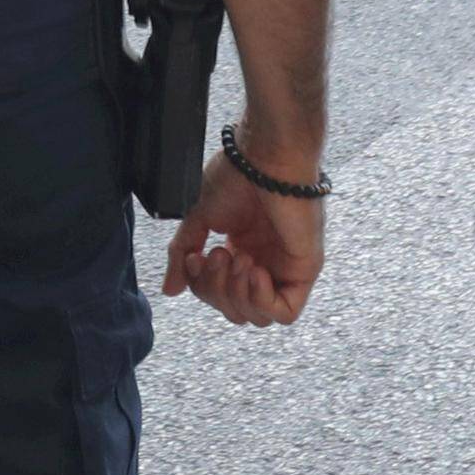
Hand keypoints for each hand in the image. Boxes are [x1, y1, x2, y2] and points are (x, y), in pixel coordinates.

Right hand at [162, 152, 322, 326]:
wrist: (265, 157)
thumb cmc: (237, 176)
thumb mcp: (200, 218)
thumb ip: (183, 255)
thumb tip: (170, 289)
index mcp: (241, 250)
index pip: (218, 295)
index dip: (201, 286)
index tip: (194, 258)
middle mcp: (264, 262)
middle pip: (235, 311)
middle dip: (217, 291)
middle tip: (217, 254)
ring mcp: (285, 268)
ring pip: (258, 317)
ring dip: (238, 294)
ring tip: (237, 258)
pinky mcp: (305, 270)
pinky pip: (286, 312)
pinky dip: (262, 300)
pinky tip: (254, 270)